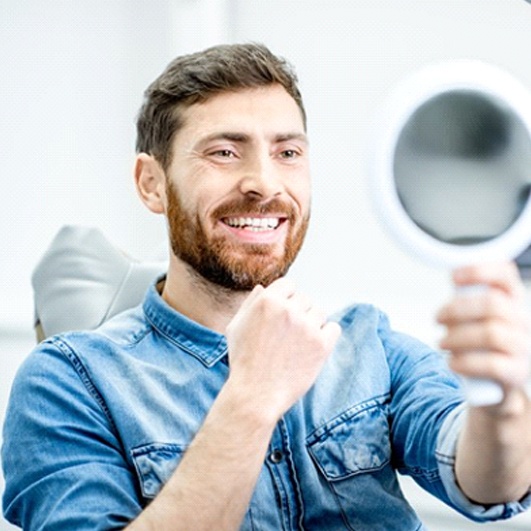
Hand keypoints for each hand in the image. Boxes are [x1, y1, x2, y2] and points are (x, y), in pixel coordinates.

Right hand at [225, 278, 340, 421]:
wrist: (255, 394)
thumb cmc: (243, 361)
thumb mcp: (236, 327)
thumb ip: (250, 304)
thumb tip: (262, 288)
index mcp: (267, 301)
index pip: (288, 285)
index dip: (286, 299)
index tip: (283, 315)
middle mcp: (288, 310)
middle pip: (305, 299)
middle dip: (298, 312)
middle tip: (289, 334)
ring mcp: (306, 327)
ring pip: (319, 312)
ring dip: (312, 323)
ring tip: (298, 343)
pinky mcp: (321, 345)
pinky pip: (333, 328)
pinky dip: (326, 335)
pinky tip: (313, 347)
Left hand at [437, 262, 530, 402]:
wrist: (496, 385)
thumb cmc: (481, 345)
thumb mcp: (475, 318)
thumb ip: (466, 300)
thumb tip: (452, 282)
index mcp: (512, 301)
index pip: (505, 274)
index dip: (479, 271)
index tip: (453, 277)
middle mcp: (522, 321)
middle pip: (493, 304)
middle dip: (457, 309)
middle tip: (437, 318)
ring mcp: (523, 347)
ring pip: (491, 333)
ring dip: (457, 337)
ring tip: (442, 342)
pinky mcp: (517, 373)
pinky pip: (492, 364)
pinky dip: (465, 362)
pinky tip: (452, 362)